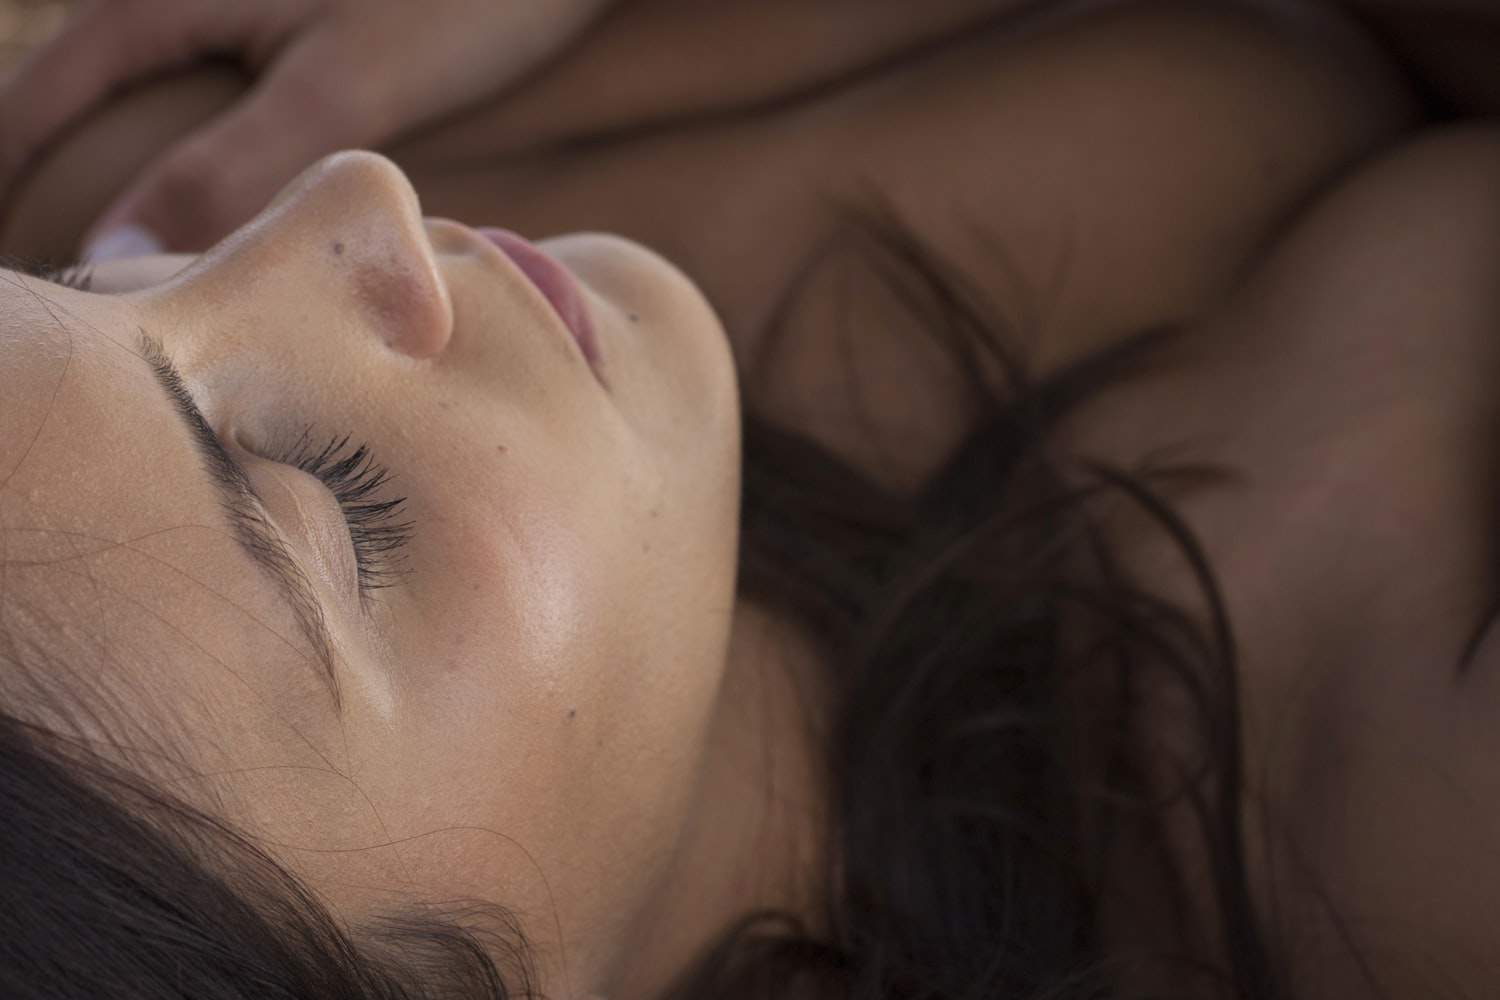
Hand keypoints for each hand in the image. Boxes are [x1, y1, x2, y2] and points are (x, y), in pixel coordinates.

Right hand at [0, 0, 614, 256]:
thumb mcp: (338, 86)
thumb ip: (228, 169)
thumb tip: (114, 257)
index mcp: (158, 0)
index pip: (36, 103)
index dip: (7, 188)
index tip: (12, 279)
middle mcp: (182, 0)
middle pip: (85, 109)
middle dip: (61, 197)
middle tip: (81, 302)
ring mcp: (238, 21)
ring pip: (155, 115)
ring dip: (141, 189)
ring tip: (147, 281)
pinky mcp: (296, 44)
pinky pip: (220, 116)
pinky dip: (210, 172)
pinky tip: (237, 227)